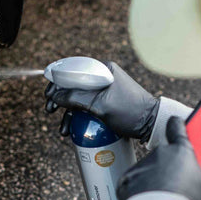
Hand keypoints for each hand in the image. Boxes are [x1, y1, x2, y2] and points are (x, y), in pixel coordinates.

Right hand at [45, 61, 159, 140]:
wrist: (152, 124)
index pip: (73, 70)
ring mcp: (106, 90)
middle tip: (50, 109)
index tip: (48, 94)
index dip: (57, 81)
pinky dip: (79, 117)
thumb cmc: (131, 112)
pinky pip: (88, 106)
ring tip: (63, 129)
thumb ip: (77, 98)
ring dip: (68, 113)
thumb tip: (55, 95)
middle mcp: (104, 76)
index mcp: (104, 70)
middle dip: (60, 99)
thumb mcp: (101, 106)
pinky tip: (73, 129)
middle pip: (74, 85)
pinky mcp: (108, 102)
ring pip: (80, 98)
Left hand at [116, 116, 200, 199]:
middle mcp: (158, 153)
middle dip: (166, 165)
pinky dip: (137, 190)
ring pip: (147, 168)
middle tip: (174, 182)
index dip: (176, 125)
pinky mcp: (126, 180)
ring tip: (161, 197)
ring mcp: (140, 166)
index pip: (175, 126)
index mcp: (180, 150)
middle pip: (162, 154)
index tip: (176, 126)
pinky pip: (132, 182)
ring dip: (152, 178)